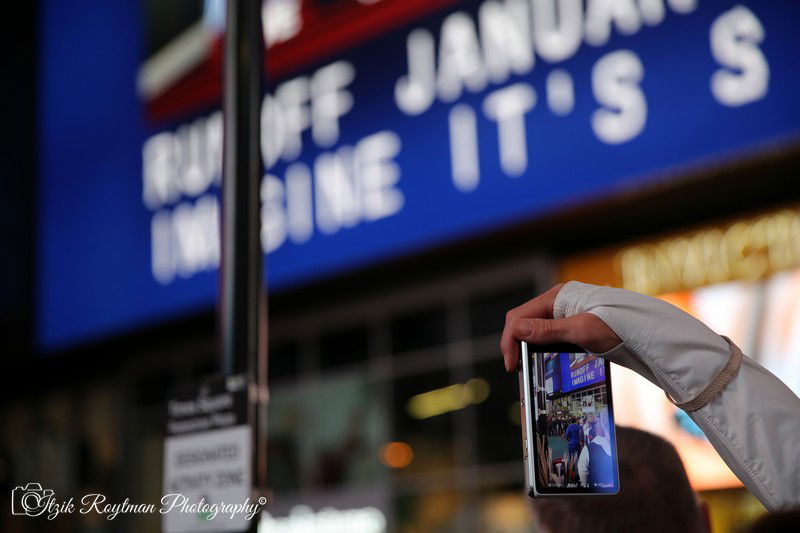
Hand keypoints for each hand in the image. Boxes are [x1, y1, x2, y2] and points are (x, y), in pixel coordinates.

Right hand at [500, 283, 621, 371]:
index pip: (520, 316)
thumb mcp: (582, 331)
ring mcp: (566, 312)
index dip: (511, 340)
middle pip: (525, 321)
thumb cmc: (620, 327)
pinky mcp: (574, 324)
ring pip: (536, 328)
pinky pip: (549, 333)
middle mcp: (558, 301)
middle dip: (517, 343)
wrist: (648, 333)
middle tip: (517, 368)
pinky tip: (544, 359)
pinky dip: (542, 346)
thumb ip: (549, 330)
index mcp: (557, 297)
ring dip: (529, 346)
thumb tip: (519, 329)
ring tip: (527, 366)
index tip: (512, 365)